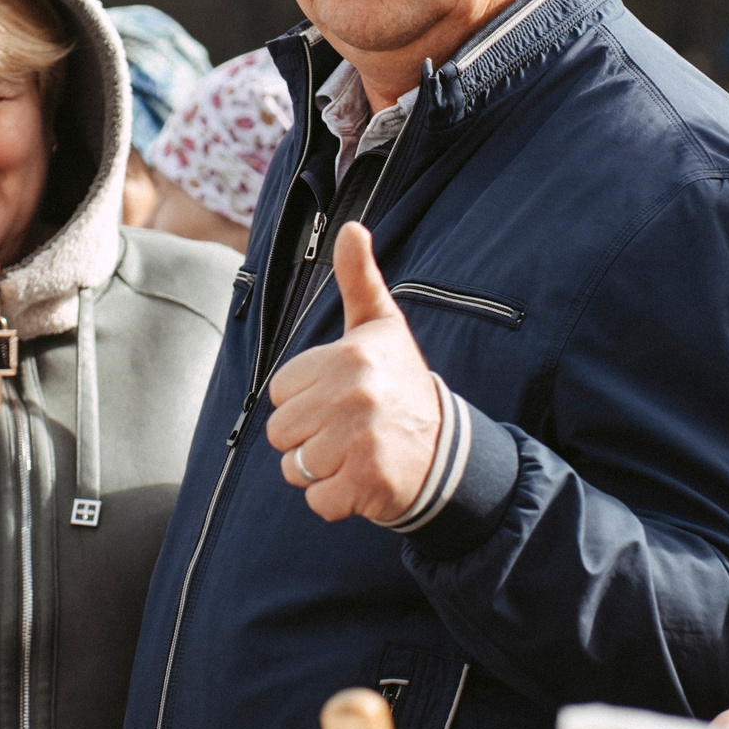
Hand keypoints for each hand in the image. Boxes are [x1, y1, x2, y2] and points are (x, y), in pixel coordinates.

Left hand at [267, 223, 441, 523]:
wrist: (449, 452)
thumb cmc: (402, 384)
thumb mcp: (381, 328)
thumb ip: (359, 279)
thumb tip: (351, 227)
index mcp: (350, 357)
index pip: (279, 391)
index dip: (306, 398)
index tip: (342, 396)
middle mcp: (354, 396)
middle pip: (279, 432)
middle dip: (308, 437)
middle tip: (349, 429)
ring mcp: (361, 441)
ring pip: (293, 468)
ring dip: (320, 469)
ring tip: (355, 453)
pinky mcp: (366, 483)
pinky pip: (316, 501)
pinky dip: (336, 499)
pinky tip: (363, 479)